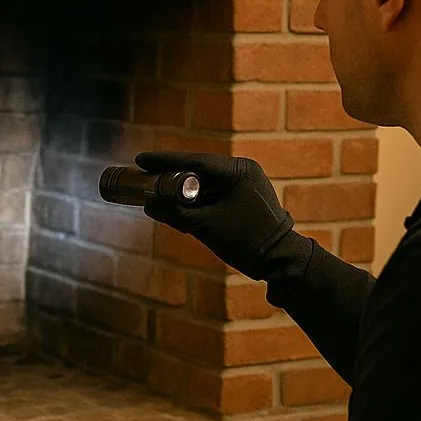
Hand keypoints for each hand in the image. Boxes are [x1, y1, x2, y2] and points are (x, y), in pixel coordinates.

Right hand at [135, 151, 293, 280]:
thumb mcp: (205, 227)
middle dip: (171, 176)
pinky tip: (177, 209)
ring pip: (204, 185)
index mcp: (238, 171)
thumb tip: (149, 206)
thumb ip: (176, 214)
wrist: (279, 261)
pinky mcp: (243, 200)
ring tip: (156, 194)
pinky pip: (213, 196)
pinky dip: (195, 203)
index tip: (142, 159)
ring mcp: (244, 186)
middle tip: (145, 174)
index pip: (195, 161)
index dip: (165, 161)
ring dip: (182, 192)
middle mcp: (243, 172)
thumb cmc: (246, 241)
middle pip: (198, 171)